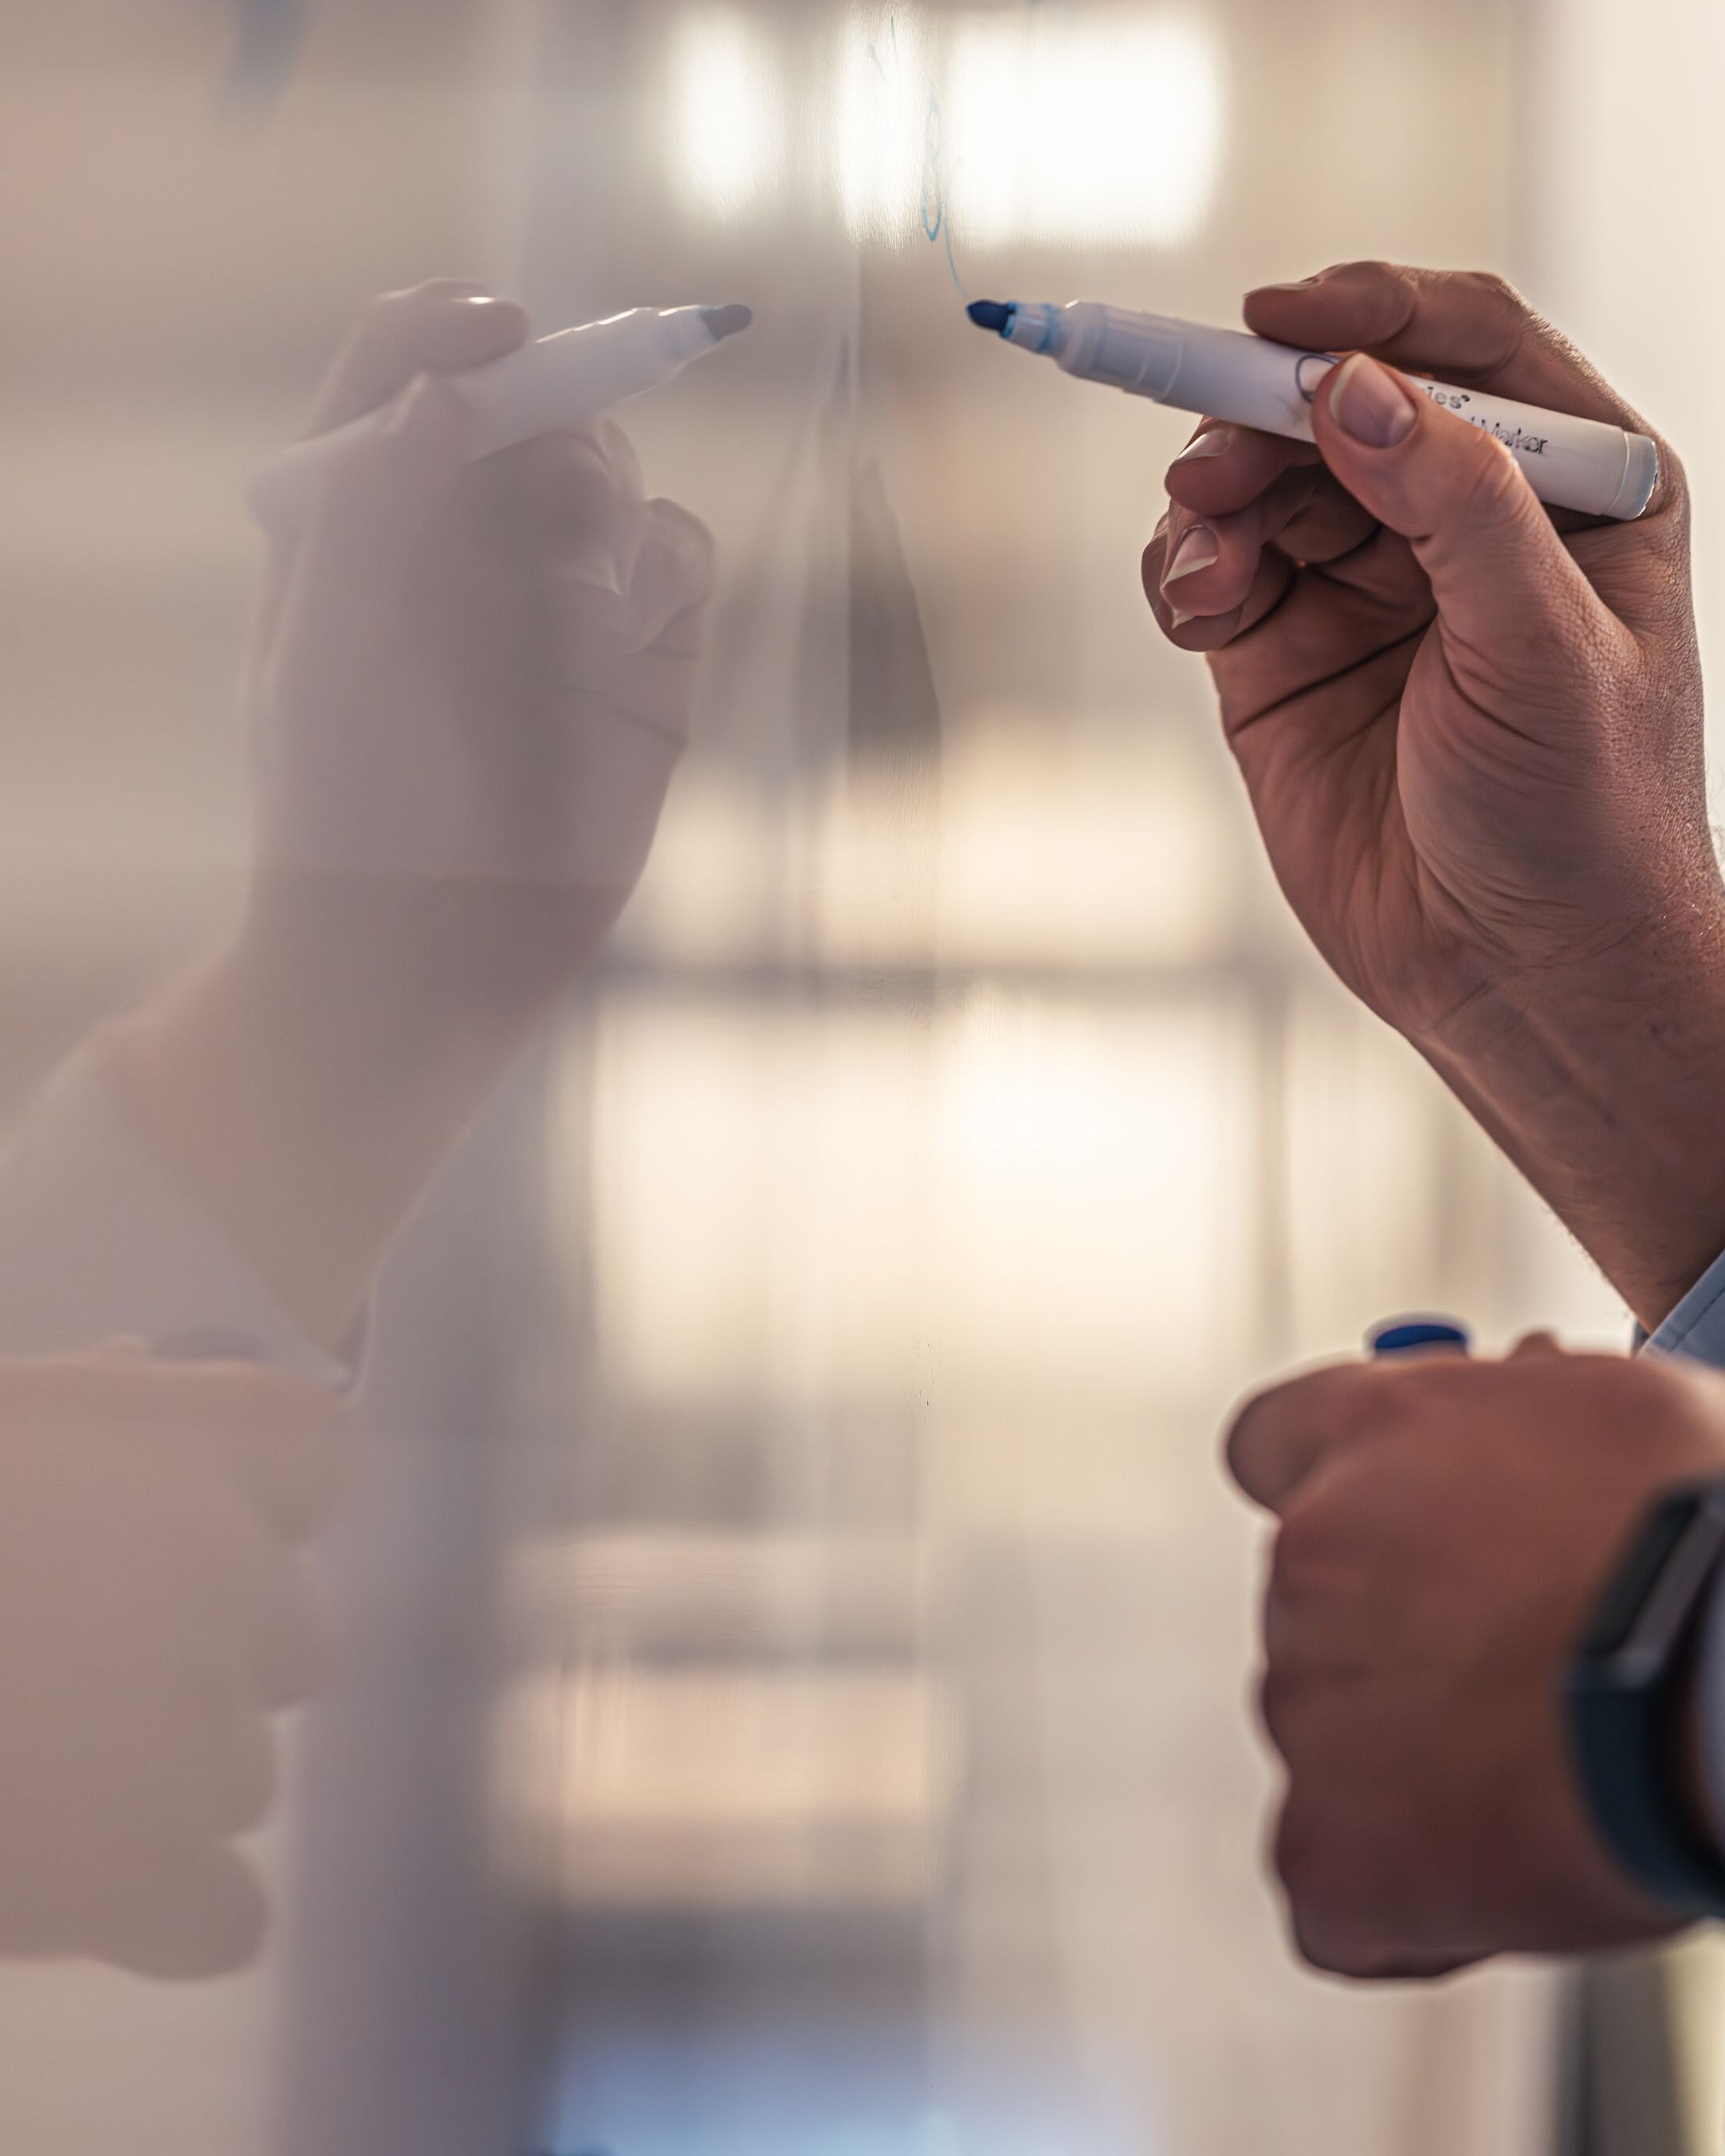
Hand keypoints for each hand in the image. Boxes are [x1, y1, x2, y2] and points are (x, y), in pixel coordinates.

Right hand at [0, 1351, 356, 1977]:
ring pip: (244, 1777)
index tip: (180, 1530)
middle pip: (296, 1634)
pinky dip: (162, 1920)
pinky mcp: (142, 1880)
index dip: (264, 1502)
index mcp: (182, 1443)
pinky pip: (226, 1915)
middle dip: (205, 1663)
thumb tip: (143, 1361)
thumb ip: (76, 1407)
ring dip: (159, 1789)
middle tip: (67, 1685)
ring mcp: (195, 1729)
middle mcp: (225, 1573)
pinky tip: (64, 1898)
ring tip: (18, 1785)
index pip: (322, 1457)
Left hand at [252, 278, 714, 919]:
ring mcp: (563, 598)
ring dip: (601, 498)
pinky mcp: (647, 659)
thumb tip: (444, 388)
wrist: (430, 950)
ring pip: (614, 469)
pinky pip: (684, 553)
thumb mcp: (326, 643)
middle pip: (530, 400)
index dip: (451, 325)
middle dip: (547, 414)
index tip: (495, 329)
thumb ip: (372, 499)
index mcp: (362, 516)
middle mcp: (465, 542)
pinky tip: (619, 630)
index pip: (406, 366)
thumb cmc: (351, 805)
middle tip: (540, 483)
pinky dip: (665, 566)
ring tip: (575, 595)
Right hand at [1143, 263, 1724, 1328]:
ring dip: (1215, 499)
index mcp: (1575, 486)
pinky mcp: (1285, 657)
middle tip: (1209, 456)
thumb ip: (1452, 502)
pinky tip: (1198, 605)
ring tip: (1205, 560)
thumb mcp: (1538, 646)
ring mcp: (1368, 587)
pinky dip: (1187, 571)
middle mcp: (1464, 520)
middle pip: (1339, 404)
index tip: (1276, 321)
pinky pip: (1214, 571)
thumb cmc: (1580, 818)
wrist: (1516, 976)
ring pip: (1262, 482)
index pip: (1466, 345)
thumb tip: (1352, 384)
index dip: (1369, 313)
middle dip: (1263, 418)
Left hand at [1226, 1336, 1724, 1977]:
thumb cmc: (1715, 1533)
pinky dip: (1399, 1906)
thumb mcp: (1617, 1408)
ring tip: (1551, 1771)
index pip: (1271, 1445)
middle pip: (1313, 1609)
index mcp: (1372, 1430)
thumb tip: (1512, 1384)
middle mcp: (1311, 1555)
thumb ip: (1527, 1406)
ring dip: (1409, 1763)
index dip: (1335, 1494)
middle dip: (1399, 1641)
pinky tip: (1500, 1878)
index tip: (1394, 1531)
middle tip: (1526, 1677)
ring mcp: (1311, 1703)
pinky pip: (1332, 1891)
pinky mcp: (1337, 1851)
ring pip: (1327, 1741)